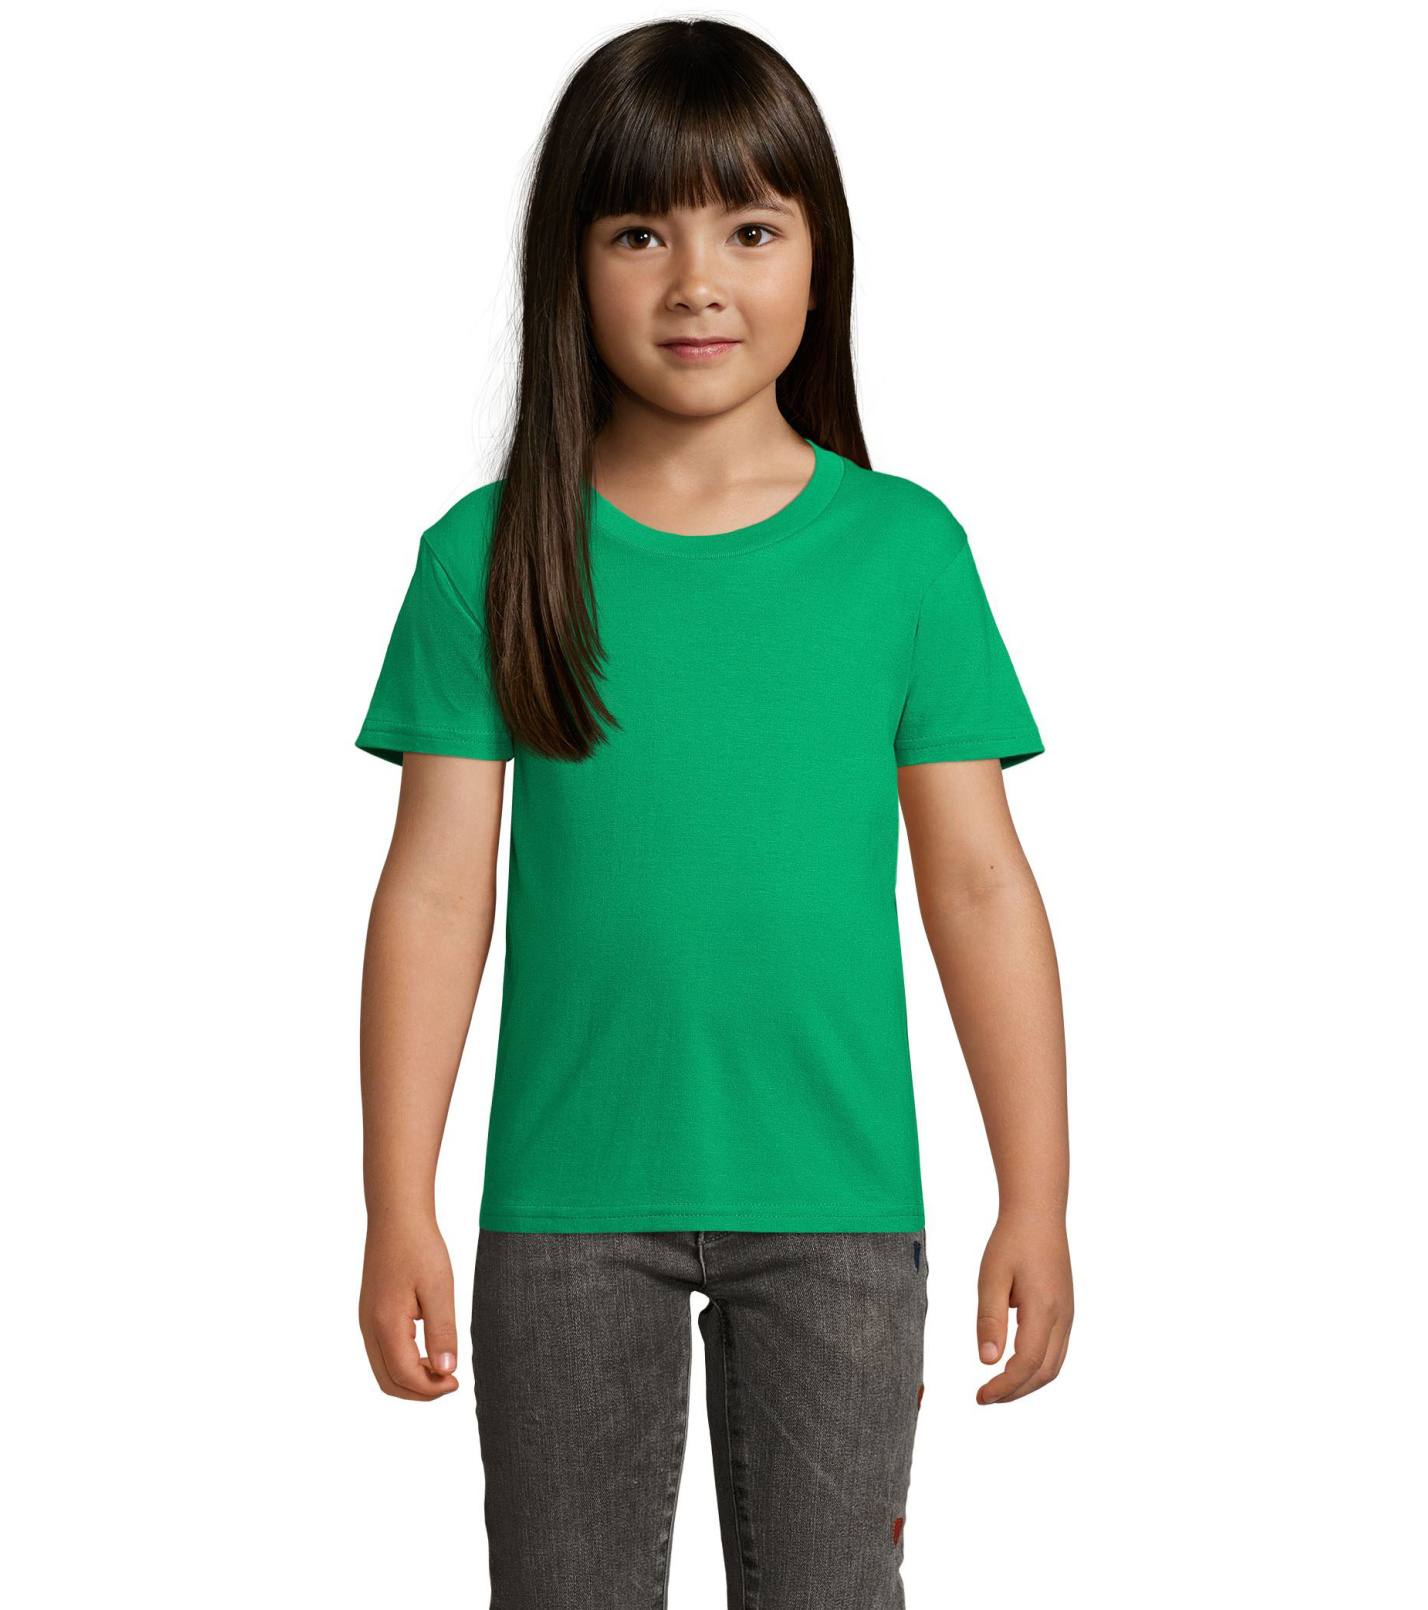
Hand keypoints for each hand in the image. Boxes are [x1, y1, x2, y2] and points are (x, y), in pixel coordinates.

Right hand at [358, 1216, 461, 1399]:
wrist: (396, 1216)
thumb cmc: (419, 1247)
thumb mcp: (439, 1288)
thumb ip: (442, 1332)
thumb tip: (446, 1371)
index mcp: (385, 1324)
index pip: (404, 1376)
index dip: (431, 1389)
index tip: (456, 1383)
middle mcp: (369, 1328)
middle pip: (388, 1382)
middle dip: (419, 1391)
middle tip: (450, 1383)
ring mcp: (366, 1321)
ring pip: (383, 1370)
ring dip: (410, 1379)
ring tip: (441, 1368)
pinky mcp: (369, 1314)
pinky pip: (381, 1352)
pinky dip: (402, 1363)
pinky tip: (426, 1350)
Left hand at [975, 1209, 1072, 1403]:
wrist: (1038, 1214)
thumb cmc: (1011, 1241)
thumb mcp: (991, 1277)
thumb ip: (989, 1320)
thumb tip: (988, 1361)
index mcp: (1044, 1310)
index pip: (1027, 1363)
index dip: (1005, 1386)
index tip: (981, 1396)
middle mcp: (1062, 1317)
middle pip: (1045, 1372)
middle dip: (1016, 1391)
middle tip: (986, 1397)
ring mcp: (1068, 1315)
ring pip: (1054, 1364)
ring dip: (1028, 1382)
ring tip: (998, 1388)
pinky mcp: (1065, 1310)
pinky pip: (1056, 1350)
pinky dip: (1037, 1367)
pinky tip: (1015, 1364)